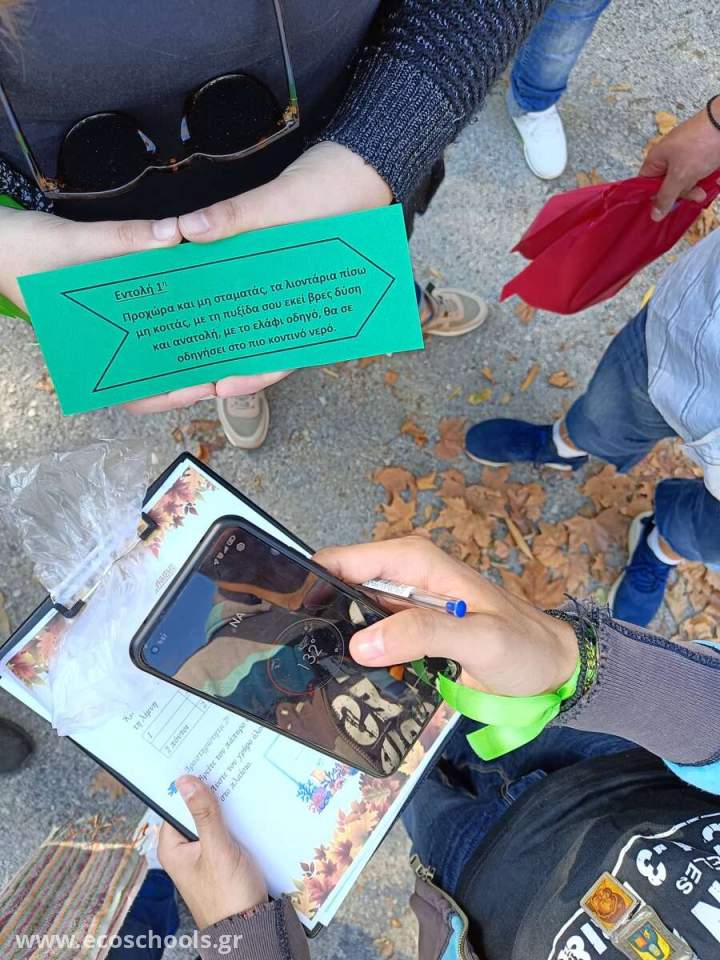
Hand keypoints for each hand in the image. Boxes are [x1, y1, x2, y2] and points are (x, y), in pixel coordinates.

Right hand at [0, 207, 216, 408]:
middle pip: (151, 374)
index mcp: (88, 353)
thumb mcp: (74, 243)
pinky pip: (145, 319)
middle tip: (230, 364)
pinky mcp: (114, 308)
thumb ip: (123, 239)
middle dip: (189, 372)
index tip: (203, 387)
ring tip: (223, 339)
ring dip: (185, 347)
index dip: (169, 395)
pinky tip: (198, 305)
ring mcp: (109, 330)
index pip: (133, 393)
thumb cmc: (26, 251)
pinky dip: (169, 315)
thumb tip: (174, 235)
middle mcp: (102, 348)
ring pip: (153, 349)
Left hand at [127, 143, 393, 413]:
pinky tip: (188, 298)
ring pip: (248, 319)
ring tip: (175, 346)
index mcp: (313, 305)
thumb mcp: (288, 199)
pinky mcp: (268, 264)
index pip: (284, 354)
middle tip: (181, 378)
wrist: (359, 162)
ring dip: (216, 331)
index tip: (222, 388)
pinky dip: (218, 292)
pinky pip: (241, 286)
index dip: (254, 375)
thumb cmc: (337, 188)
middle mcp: (296, 302)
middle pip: (259, 344)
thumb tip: (189, 229)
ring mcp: (282, 285)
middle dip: (222, 362)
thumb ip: (241, 215)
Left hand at [158, 775, 267, 929]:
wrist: (251, 928)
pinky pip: (226, 830)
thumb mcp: (218, 849)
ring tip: (240, 781)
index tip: (200, 761)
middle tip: (224, 765)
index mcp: (173, 848)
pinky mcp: (222, 858)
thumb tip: (185, 781)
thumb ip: (204, 814)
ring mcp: (204, 854)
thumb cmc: (228, 895)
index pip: (175, 805)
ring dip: (225, 806)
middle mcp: (185, 850)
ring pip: (213, 819)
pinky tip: (249, 806)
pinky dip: (235, 820)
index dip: (188, 784)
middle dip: (210, 792)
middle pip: (195, 810)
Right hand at [314, 536, 578, 697]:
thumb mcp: (479, 638)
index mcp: (415, 562)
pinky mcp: (408, 632)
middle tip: (293, 653)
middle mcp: (404, 577)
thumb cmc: (524, 647)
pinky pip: (368, 636)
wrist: (553, 668)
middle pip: (338, 585)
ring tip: (308, 671)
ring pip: (349, 613)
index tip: (286, 617)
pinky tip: (342, 680)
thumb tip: (362, 642)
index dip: (309, 582)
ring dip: (332, 637)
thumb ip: (424, 633)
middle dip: (315, 613)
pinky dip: (354, 654)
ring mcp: (404, 606)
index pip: (342, 560)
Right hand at [639, 104, 719, 220]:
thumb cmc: (700, 145)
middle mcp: (668, 156)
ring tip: (705, 190)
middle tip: (694, 196)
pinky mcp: (700, 153)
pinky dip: (704, 178)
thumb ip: (666, 197)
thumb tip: (654, 215)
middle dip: (682, 193)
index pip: (646, 184)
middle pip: (668, 185)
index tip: (663, 210)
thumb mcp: (680, 176)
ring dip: (695, 188)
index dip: (653, 198)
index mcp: (656, 158)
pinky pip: (698, 172)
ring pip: (685, 180)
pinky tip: (712, 180)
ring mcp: (685, 154)